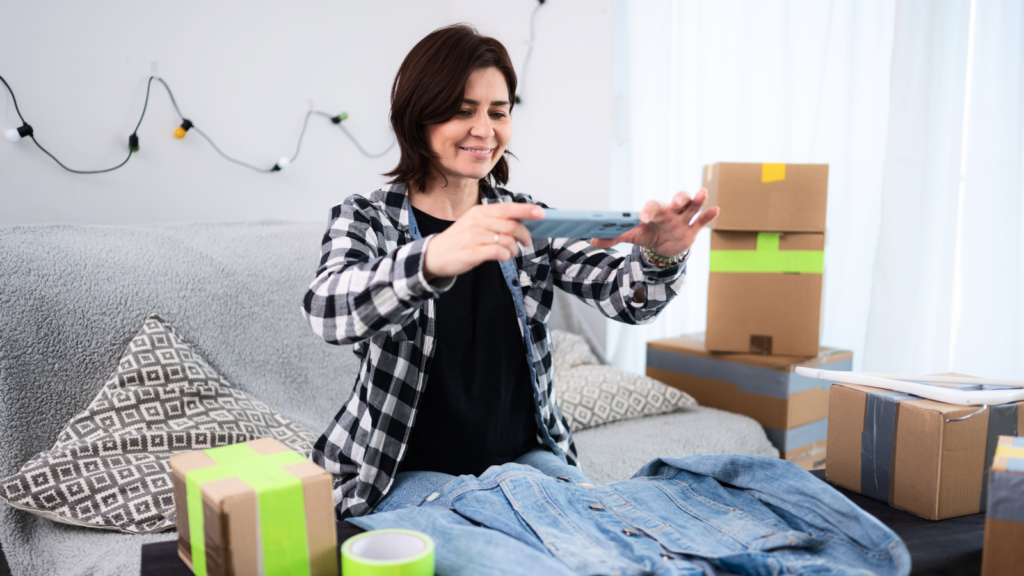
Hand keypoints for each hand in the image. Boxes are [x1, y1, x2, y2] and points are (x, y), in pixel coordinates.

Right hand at [423, 203, 542, 279]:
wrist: (434, 255)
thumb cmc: (460, 240)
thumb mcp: (475, 224)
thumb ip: (495, 222)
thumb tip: (521, 222)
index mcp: (479, 211)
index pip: (507, 208)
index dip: (526, 210)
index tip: (541, 213)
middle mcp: (476, 221)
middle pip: (512, 225)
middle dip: (525, 235)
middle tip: (526, 242)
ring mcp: (473, 237)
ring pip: (508, 240)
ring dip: (514, 249)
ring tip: (511, 252)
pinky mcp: (471, 252)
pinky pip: (498, 252)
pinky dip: (506, 256)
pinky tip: (504, 257)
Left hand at [590, 189, 719, 256]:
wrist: (662, 248)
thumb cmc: (647, 235)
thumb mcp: (631, 236)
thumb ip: (614, 237)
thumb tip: (592, 241)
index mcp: (654, 212)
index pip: (651, 208)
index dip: (647, 212)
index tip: (643, 219)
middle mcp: (671, 212)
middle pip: (677, 200)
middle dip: (678, 198)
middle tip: (677, 201)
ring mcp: (683, 220)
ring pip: (692, 207)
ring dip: (697, 200)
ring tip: (701, 194)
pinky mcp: (692, 230)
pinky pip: (702, 222)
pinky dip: (709, 216)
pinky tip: (716, 209)